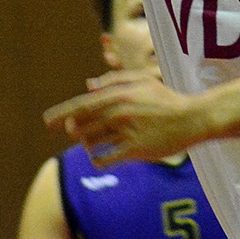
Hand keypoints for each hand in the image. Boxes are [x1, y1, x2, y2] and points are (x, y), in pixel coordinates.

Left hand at [43, 69, 209, 165]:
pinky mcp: (134, 150)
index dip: (61, 114)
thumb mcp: (141, 81)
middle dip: (74, 130)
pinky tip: (101, 157)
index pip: (81, 105)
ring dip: (88, 143)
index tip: (47, 122)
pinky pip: (105, 158)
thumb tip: (88, 85)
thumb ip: (114, 79)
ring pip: (91, 142)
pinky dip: (98, 159)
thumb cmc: (166, 98)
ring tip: (96, 141)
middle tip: (74, 132)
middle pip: (82, 125)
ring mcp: (125, 132)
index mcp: (118, 94)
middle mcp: (118, 113)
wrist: (192, 118)